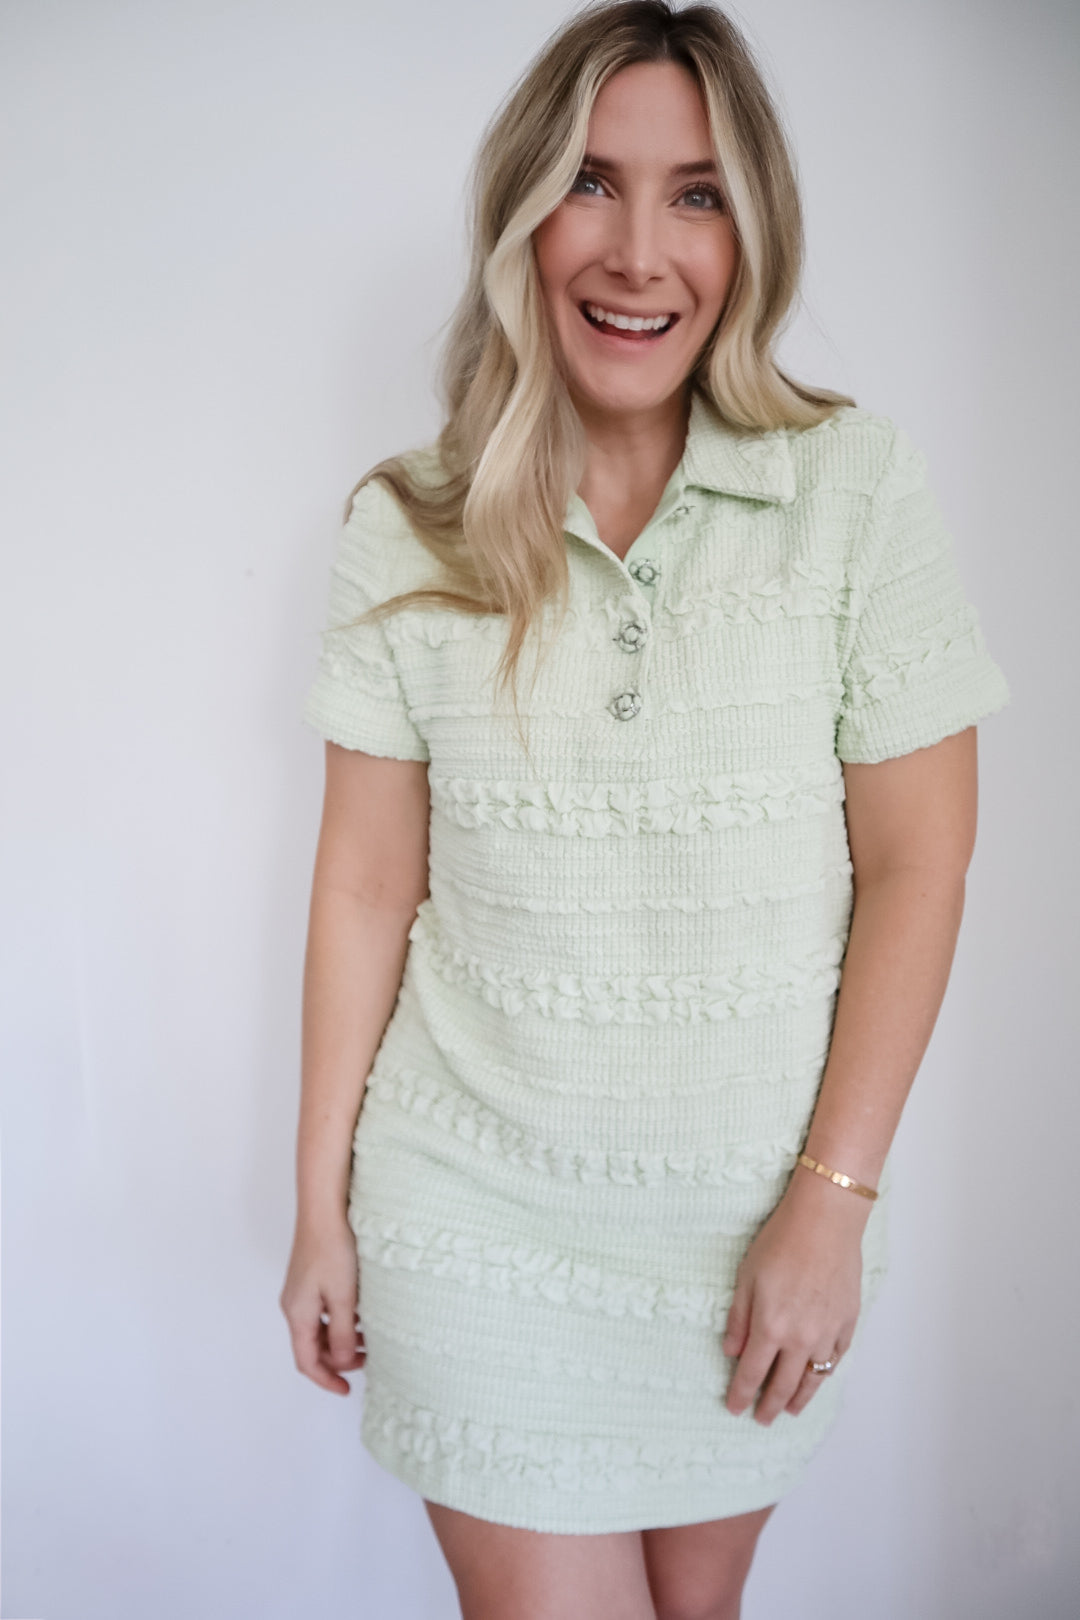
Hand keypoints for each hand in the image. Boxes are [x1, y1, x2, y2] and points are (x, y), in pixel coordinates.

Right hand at [280, 1213, 365, 1394]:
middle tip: (366, 1360)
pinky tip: (360, 1314)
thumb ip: (341, 1335)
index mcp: (298, 1314)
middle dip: (337, 1359)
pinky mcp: (309, 1278)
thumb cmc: (334, 1250)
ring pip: (318, 1328)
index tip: (346, 1390)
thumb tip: (340, 1363)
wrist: (324, 1209)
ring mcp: (300, 1291)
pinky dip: (339, 1320)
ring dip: (340, 1339)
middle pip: (312, 1346)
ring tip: (368, 1338)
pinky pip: (322, 1311)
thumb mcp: (343, 1298)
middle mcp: (294, 1305)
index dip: (326, 1379)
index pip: (307, 1361)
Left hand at [720, 1168, 867, 1423]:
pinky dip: (824, 1373)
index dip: (741, 1394)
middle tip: (762, 1419)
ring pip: (813, 1379)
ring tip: (790, 1410)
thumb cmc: (781, 1242)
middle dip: (769, 1405)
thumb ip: (739, 1319)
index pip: (752, 1373)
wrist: (826, 1221)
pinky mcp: (848, 1324)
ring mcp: (827, 1334)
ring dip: (799, 1398)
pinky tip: (817, 1378)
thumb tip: (731, 1352)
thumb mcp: (746, 1277)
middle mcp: (800, 1339)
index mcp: (771, 1327)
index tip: (735, 1408)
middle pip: (783, 1385)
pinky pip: (834, 1359)